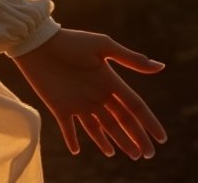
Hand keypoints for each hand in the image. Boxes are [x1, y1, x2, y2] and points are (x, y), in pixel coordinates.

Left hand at [10, 27, 167, 159]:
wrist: (35, 42)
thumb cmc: (69, 42)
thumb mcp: (102, 46)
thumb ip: (129, 58)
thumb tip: (160, 66)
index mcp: (108, 81)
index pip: (134, 107)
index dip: (148, 122)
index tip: (161, 139)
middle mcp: (96, 95)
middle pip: (120, 121)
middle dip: (135, 138)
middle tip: (146, 155)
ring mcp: (78, 102)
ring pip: (100, 128)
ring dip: (112, 142)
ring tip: (126, 155)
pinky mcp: (60, 107)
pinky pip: (68, 128)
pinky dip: (72, 140)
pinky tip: (76, 151)